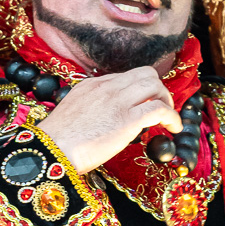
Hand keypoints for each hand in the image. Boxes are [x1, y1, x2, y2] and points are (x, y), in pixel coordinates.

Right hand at [38, 66, 181, 174]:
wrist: (50, 151)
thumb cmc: (57, 142)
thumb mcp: (73, 113)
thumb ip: (91, 109)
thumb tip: (108, 120)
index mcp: (93, 84)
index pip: (126, 76)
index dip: (140, 89)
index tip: (144, 103)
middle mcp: (108, 87)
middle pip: (146, 73)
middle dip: (158, 89)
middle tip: (161, 107)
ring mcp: (119, 101)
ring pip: (155, 85)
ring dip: (167, 101)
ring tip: (168, 118)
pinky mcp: (128, 119)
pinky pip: (160, 109)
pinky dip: (172, 117)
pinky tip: (174, 129)